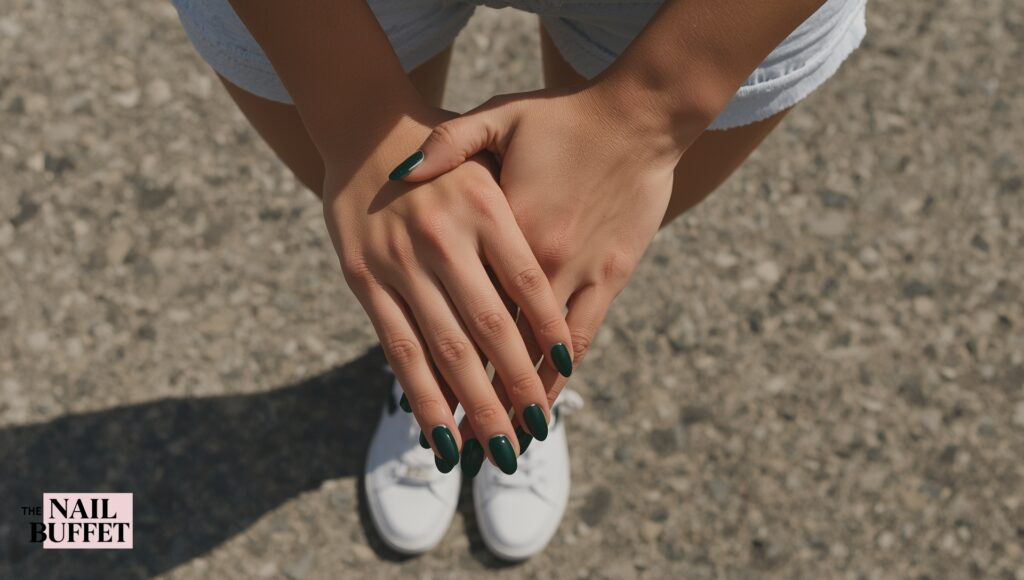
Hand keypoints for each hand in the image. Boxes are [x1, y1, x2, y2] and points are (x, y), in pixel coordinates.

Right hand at [324, 110, 573, 472]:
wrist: (365, 127)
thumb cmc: (446, 151)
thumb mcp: (491, 154)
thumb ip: (522, 204)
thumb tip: (558, 276)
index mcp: (483, 206)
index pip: (527, 282)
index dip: (548, 328)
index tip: (567, 370)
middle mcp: (442, 237)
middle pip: (489, 327)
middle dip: (516, 386)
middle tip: (536, 431)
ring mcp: (400, 261)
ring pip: (443, 348)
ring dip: (474, 405)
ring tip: (498, 449)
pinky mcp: (365, 280)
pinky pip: (398, 347)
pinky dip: (421, 393)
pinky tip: (440, 432)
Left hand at [395, 86, 701, 465]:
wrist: (638, 115)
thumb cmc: (560, 117)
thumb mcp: (496, 118)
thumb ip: (448, 145)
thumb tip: (401, 171)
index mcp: (499, 225)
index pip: (463, 304)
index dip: (444, 358)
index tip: (427, 401)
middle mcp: (538, 258)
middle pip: (498, 341)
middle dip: (482, 397)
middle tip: (468, 443)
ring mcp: (578, 269)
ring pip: (543, 348)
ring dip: (525, 395)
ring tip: (508, 438)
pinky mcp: (612, 273)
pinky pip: (585, 332)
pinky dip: (566, 368)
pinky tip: (551, 399)